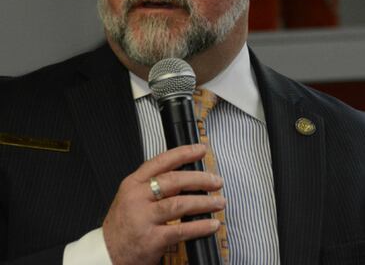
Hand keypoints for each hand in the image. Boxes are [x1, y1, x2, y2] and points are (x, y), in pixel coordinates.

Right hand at [102, 144, 224, 264]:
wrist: (106, 254)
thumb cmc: (123, 227)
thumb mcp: (131, 199)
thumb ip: (153, 186)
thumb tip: (188, 177)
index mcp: (132, 184)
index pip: (161, 162)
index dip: (184, 153)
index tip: (201, 150)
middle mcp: (136, 199)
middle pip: (174, 181)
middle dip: (200, 179)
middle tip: (216, 181)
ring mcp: (143, 219)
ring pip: (180, 204)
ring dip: (205, 202)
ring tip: (219, 202)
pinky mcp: (151, 239)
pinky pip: (181, 230)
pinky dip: (200, 226)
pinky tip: (212, 224)